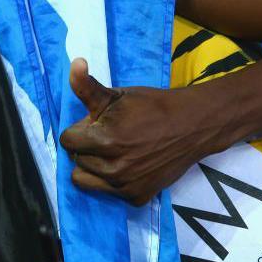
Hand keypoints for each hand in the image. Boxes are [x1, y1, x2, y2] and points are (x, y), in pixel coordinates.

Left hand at [59, 58, 227, 204]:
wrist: (193, 125)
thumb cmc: (152, 106)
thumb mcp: (117, 94)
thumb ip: (87, 86)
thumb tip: (74, 63)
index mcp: (105, 140)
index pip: (67, 140)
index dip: (80, 129)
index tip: (98, 124)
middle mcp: (113, 168)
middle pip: (76, 160)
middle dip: (87, 147)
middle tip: (110, 136)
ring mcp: (125, 186)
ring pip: (85, 179)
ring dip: (94, 166)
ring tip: (114, 152)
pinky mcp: (136, 198)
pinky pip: (107, 191)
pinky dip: (113, 181)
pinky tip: (130, 166)